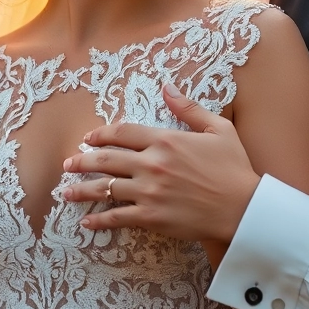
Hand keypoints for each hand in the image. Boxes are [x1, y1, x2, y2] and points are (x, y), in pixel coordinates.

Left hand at [61, 84, 260, 243]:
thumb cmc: (234, 169)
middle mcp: (151, 164)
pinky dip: (99, 220)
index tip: (88, 138)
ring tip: (65, 192)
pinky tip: (87, 221)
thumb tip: (168, 87)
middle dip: (81, 161)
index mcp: (165, 140)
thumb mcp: (217, 129)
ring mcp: (148, 192)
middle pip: (105, 160)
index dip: (101, 134)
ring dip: (81, 190)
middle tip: (68, 163)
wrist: (243, 208)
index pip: (122, 133)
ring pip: (105, 188)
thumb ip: (189, 108)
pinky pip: (117, 217)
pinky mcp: (151, 217)